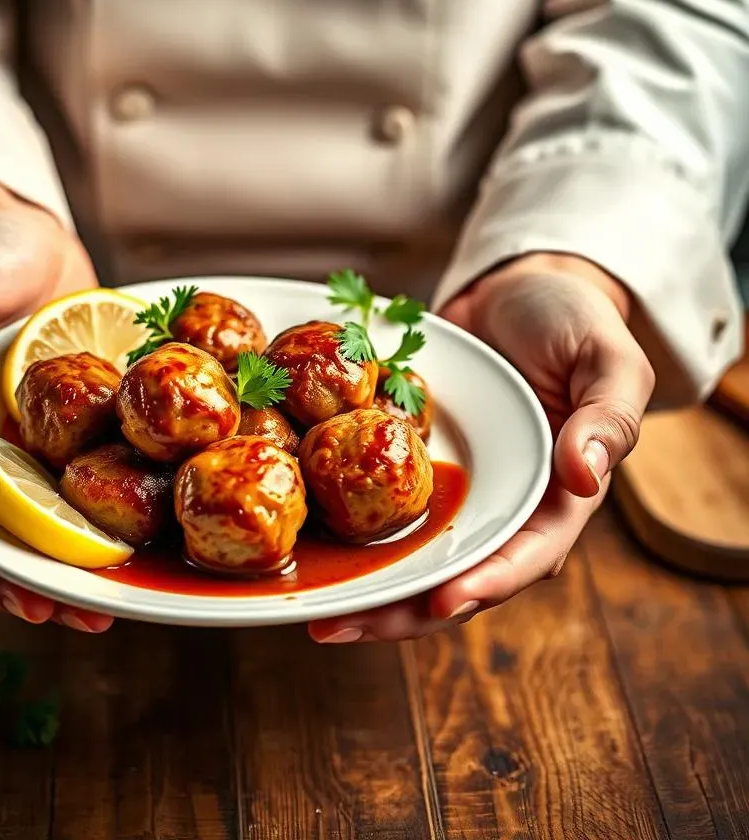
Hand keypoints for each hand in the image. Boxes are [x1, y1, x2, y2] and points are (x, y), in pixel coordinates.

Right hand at [0, 178, 112, 631]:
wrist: (29, 232)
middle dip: (14, 574)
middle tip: (49, 612)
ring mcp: (33, 437)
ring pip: (47, 514)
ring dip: (66, 563)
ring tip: (96, 608)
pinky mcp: (81, 424)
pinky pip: (94, 476)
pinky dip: (109, 514)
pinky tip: (135, 546)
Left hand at [309, 253, 654, 643]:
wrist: (519, 285)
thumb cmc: (576, 320)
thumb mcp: (609, 360)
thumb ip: (609, 417)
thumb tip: (585, 475)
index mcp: (556, 496)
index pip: (522, 556)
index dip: (482, 584)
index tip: (438, 603)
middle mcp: (498, 502)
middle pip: (450, 570)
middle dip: (398, 608)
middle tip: (337, 629)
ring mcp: (452, 482)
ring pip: (406, 546)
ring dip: (364, 581)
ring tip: (311, 609)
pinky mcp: (412, 456)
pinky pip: (378, 491)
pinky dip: (346, 516)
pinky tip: (304, 535)